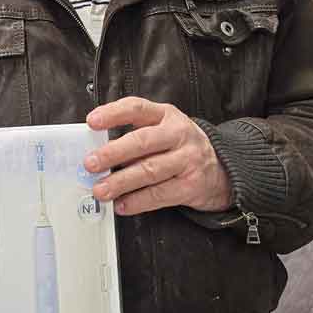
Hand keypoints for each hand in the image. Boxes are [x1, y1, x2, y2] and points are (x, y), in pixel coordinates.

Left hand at [84, 97, 231, 215]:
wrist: (222, 169)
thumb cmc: (181, 147)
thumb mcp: (163, 129)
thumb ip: (134, 134)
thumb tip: (97, 150)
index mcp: (166, 115)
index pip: (137, 108)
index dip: (113, 114)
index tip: (91, 122)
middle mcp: (178, 134)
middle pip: (142, 141)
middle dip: (113, 153)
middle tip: (90, 163)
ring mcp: (187, 160)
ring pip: (149, 171)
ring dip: (121, 182)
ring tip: (101, 189)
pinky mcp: (191, 185)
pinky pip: (159, 195)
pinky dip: (137, 201)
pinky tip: (122, 204)